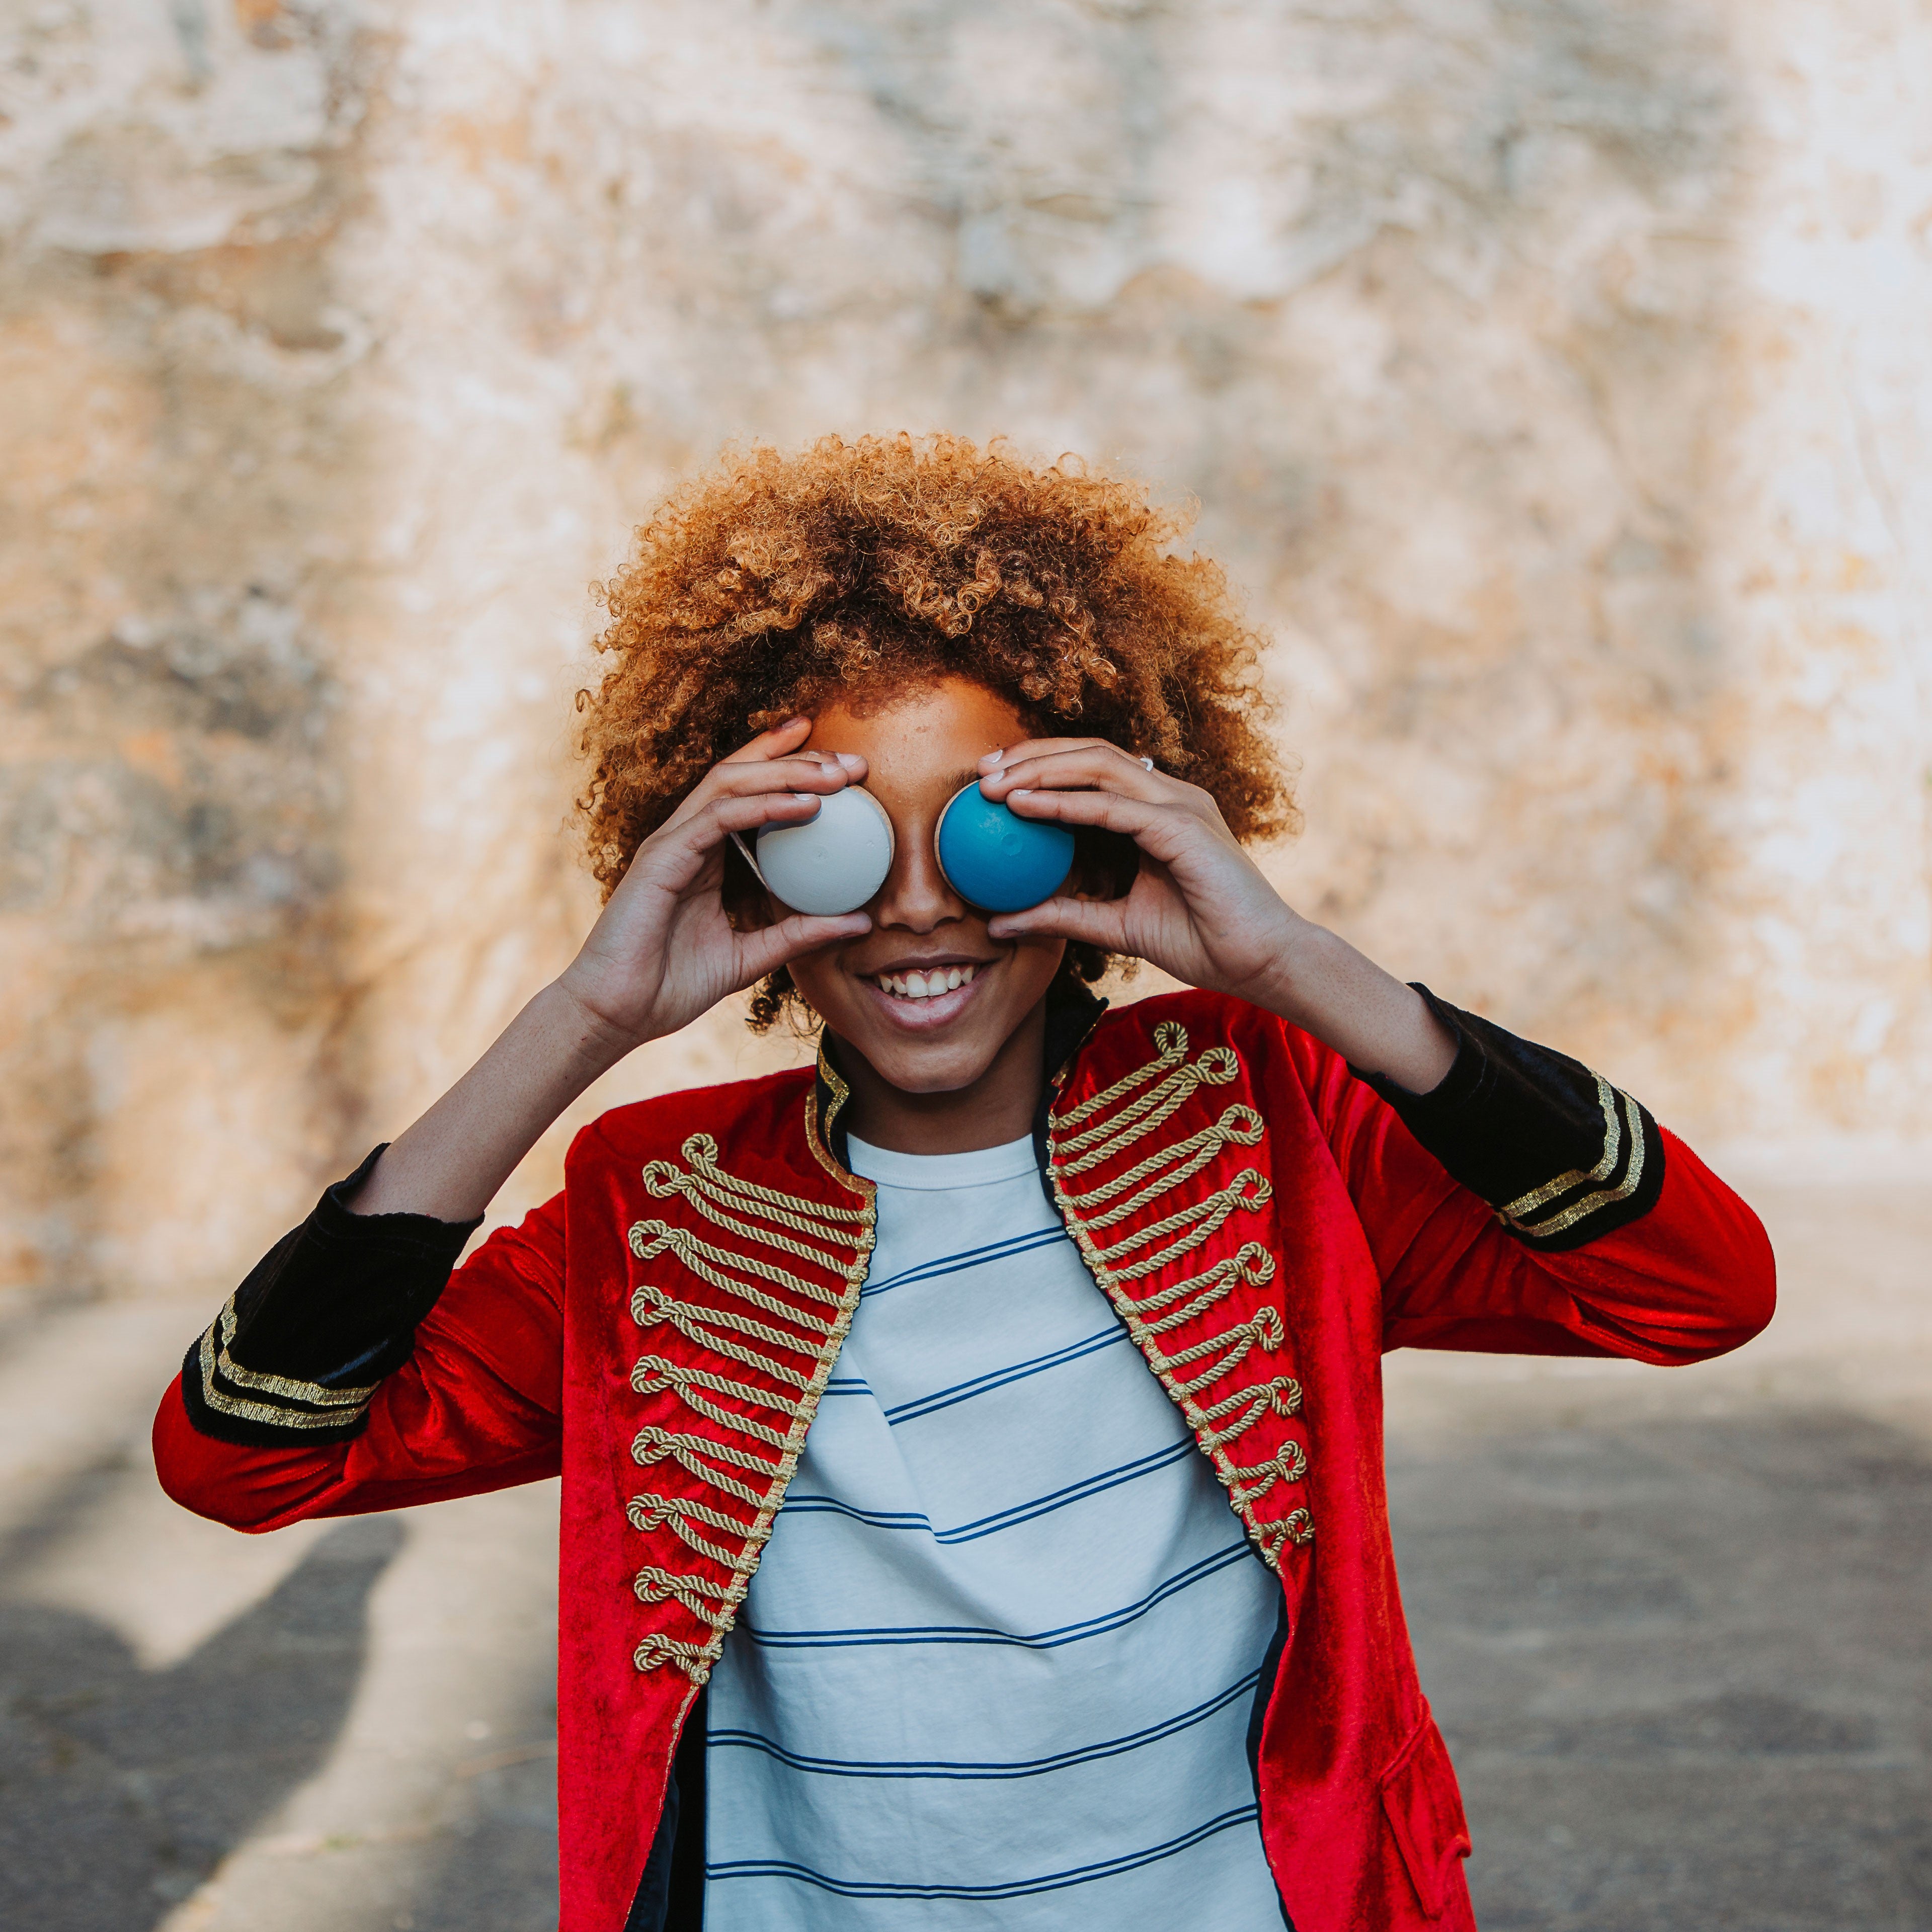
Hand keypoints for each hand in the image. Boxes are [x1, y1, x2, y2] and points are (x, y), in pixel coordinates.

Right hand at [555, 718, 871, 1051]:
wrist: (617, 1014)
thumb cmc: (670, 986)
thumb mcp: (752, 957)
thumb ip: (799, 935)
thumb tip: (860, 922)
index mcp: (704, 854)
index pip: (749, 794)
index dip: (791, 769)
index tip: (844, 768)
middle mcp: (686, 838)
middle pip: (742, 774)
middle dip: (797, 758)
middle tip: (851, 761)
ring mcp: (671, 843)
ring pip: (730, 783)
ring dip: (787, 772)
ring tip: (836, 774)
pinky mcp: (662, 857)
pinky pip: (718, 818)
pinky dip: (764, 806)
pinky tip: (805, 806)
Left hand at [975, 738, 1302, 1003]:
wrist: (1260, 963)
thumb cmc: (1201, 942)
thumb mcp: (1114, 925)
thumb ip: (1063, 915)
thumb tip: (1000, 922)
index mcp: (1159, 810)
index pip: (1093, 770)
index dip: (1040, 766)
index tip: (989, 782)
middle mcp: (1171, 796)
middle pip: (1091, 754)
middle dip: (1031, 755)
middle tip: (979, 771)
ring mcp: (1180, 805)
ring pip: (1099, 766)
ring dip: (1040, 770)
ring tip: (993, 784)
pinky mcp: (1184, 827)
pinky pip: (1113, 807)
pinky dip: (1066, 803)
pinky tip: (1026, 806)